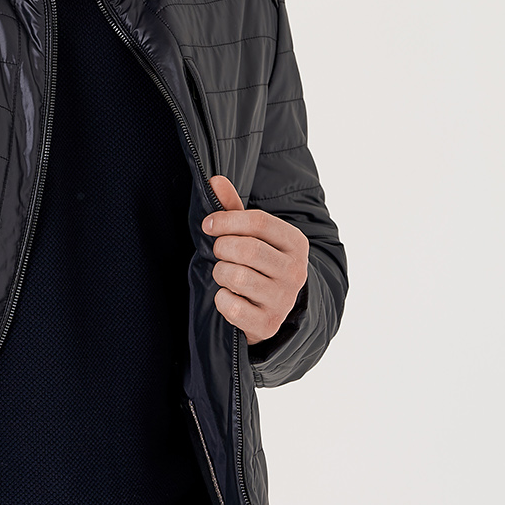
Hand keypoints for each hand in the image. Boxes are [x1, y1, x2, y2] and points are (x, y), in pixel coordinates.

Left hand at [201, 176, 308, 346]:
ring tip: (224, 274)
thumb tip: (214, 179)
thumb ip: (234, 208)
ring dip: (221, 273)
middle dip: (222, 248)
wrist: (272, 310)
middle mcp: (296, 271)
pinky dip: (221, 299)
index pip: (259, 221)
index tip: (209, 225)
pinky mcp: (268, 324)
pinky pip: (233, 307)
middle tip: (218, 252)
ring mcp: (283, 300)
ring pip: (238, 277)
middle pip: (248, 250)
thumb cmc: (258, 264)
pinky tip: (228, 296)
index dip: (227, 220)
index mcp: (295, 243)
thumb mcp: (251, 236)